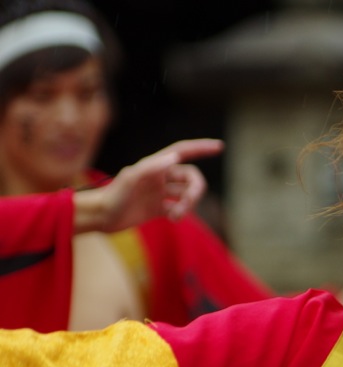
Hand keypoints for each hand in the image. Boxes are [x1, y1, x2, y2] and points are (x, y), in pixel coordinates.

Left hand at [74, 139, 223, 232]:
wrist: (100, 216)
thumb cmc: (112, 195)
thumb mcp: (130, 179)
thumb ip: (152, 167)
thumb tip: (176, 158)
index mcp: (155, 166)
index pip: (183, 151)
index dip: (201, 148)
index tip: (219, 147)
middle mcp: (160, 177)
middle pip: (191, 177)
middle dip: (195, 192)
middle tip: (186, 205)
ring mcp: (160, 193)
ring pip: (186, 194)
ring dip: (187, 206)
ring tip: (175, 216)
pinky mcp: (158, 208)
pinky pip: (179, 208)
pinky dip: (181, 214)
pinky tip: (172, 220)